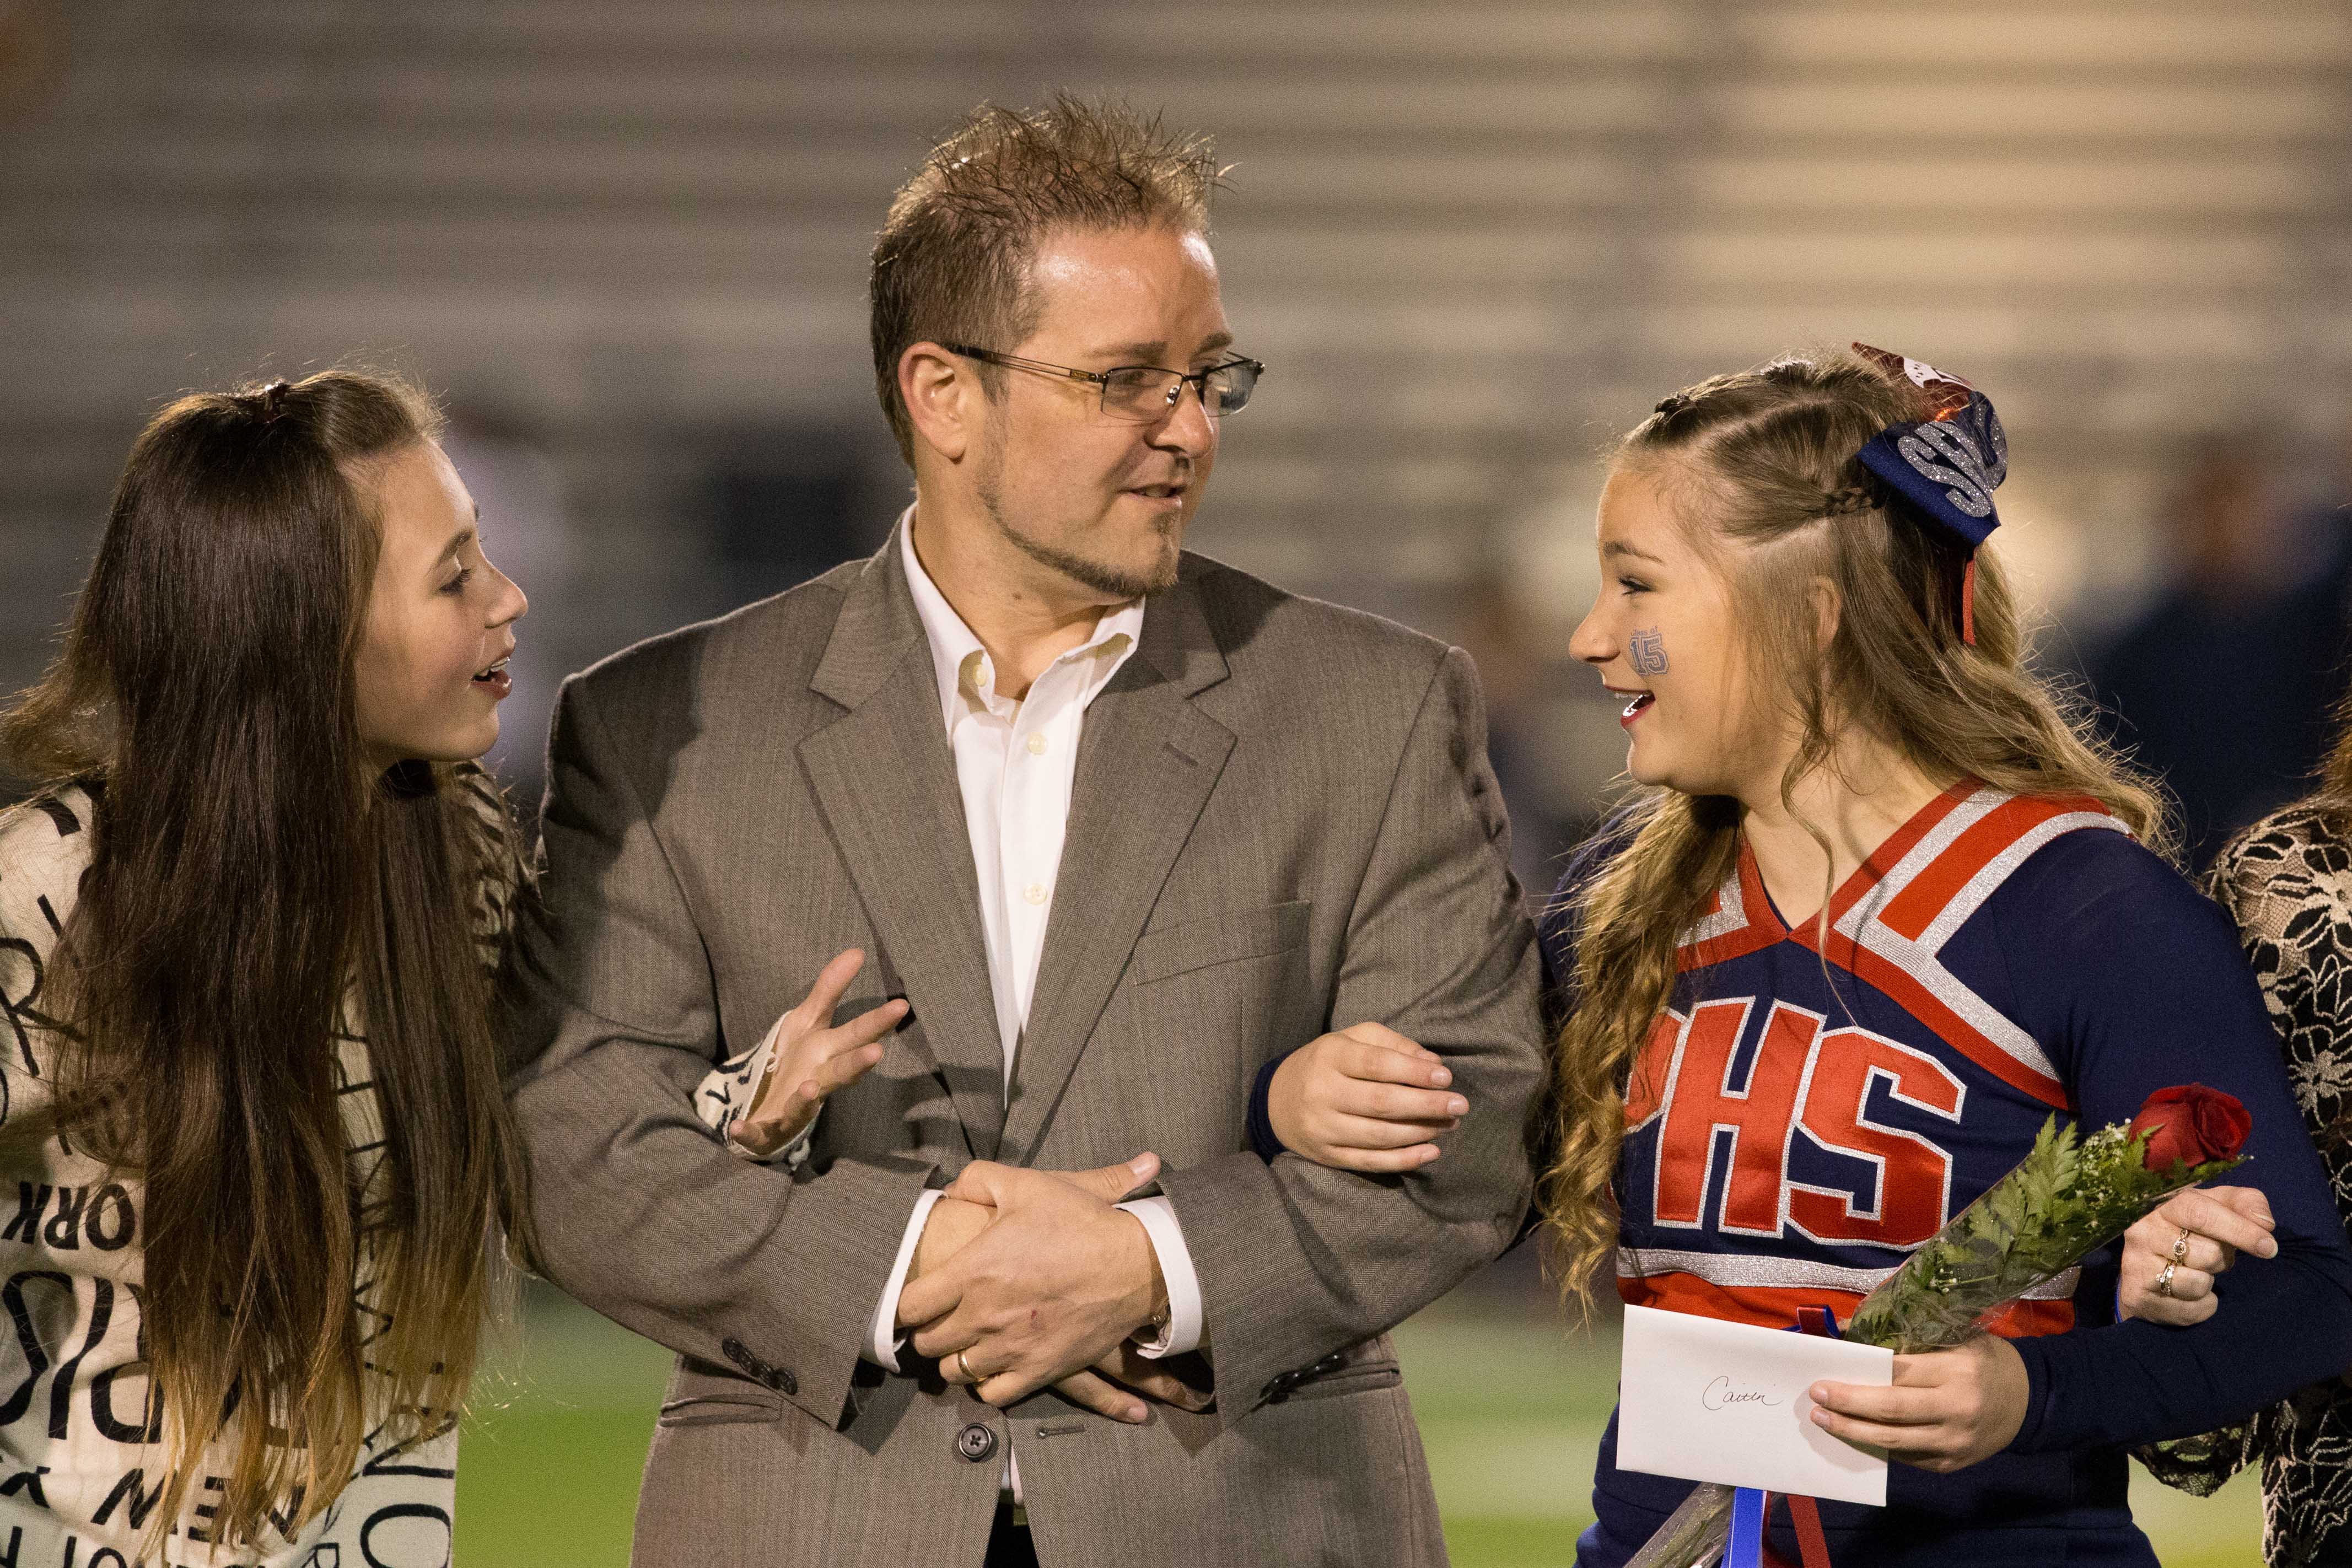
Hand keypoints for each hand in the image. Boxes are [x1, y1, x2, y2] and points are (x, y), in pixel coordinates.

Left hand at [730, 949, 906, 1157]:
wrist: (768, 1112)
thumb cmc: (796, 1065)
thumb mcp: (807, 1021)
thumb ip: (830, 989)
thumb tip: (858, 951)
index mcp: (828, 1055)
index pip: (856, 1035)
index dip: (877, 1021)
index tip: (901, 1005)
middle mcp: (818, 1081)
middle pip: (840, 1072)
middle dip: (857, 1064)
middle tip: (876, 1052)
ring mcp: (793, 1108)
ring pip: (804, 1105)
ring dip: (807, 1099)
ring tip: (812, 1087)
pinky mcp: (766, 1130)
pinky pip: (757, 1132)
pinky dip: (749, 1131)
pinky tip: (738, 1126)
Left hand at [899, 1154, 1164, 1407]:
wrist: (1135, 1263)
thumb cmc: (1079, 1221)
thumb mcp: (1026, 1185)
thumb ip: (977, 1180)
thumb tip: (949, 1190)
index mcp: (973, 1272)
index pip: (910, 1305)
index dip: (905, 1304)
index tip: (914, 1300)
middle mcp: (984, 1316)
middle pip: (928, 1343)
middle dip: (928, 1331)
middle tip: (938, 1321)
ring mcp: (1010, 1348)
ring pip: (956, 1371)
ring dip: (955, 1357)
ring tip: (964, 1342)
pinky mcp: (1039, 1370)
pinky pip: (993, 1394)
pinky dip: (987, 1383)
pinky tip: (991, 1366)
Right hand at [1266, 1022, 1465, 1172]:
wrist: (1277, 1100)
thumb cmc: (1328, 1063)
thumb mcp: (1353, 1040)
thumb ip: (1394, 1045)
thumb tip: (1434, 1065)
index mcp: (1330, 1057)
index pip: (1376, 1064)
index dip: (1413, 1072)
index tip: (1446, 1078)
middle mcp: (1322, 1092)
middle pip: (1381, 1102)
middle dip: (1426, 1105)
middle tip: (1460, 1106)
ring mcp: (1323, 1128)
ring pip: (1379, 1135)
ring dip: (1421, 1132)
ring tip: (1450, 1125)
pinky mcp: (1327, 1156)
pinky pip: (1370, 1162)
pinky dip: (1404, 1160)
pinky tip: (1432, 1152)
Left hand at [1809, 1333, 2028, 1472]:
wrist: (2030, 1403)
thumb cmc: (1986, 1362)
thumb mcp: (1958, 1338)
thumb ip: (1909, 1338)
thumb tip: (1850, 1333)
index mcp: (1958, 1370)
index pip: (1899, 1372)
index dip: (1860, 1373)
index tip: (1827, 1370)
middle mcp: (1957, 1409)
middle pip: (1891, 1410)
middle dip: (1848, 1404)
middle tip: (1815, 1397)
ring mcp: (1955, 1442)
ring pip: (1893, 1441)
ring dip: (1852, 1430)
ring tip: (1823, 1420)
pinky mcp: (1952, 1464)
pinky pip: (1906, 1456)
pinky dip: (1877, 1445)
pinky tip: (1854, 1434)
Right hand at [2116, 1185, 2276, 1326]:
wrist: (2148, 1262)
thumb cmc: (2192, 1230)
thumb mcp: (2218, 1206)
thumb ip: (2246, 1203)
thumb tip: (2265, 1224)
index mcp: (2163, 1206)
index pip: (2201, 1214)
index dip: (2240, 1231)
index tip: (2269, 1247)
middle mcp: (2142, 1233)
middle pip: (2206, 1253)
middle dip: (2223, 1260)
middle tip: (2214, 1256)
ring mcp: (2136, 1266)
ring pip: (2197, 1284)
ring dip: (2209, 1283)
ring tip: (2197, 1272)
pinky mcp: (2138, 1298)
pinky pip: (2191, 1310)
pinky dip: (2202, 1306)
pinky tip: (2190, 1294)